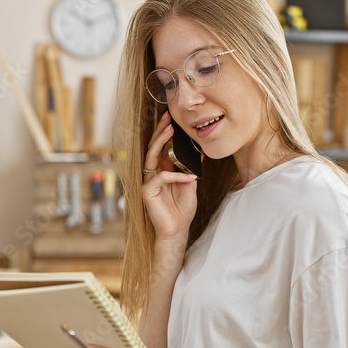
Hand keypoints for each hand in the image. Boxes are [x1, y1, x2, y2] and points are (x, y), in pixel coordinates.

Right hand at [142, 110, 198, 241]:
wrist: (177, 230)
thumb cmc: (182, 208)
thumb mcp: (190, 183)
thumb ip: (191, 168)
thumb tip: (200, 151)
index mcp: (161, 170)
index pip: (161, 148)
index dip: (165, 133)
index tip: (173, 119)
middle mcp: (152, 174)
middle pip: (153, 147)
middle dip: (160, 131)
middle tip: (168, 117)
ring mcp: (148, 182)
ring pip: (152, 157)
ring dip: (161, 142)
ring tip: (171, 131)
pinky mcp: (147, 191)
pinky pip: (162, 177)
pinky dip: (177, 175)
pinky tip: (190, 177)